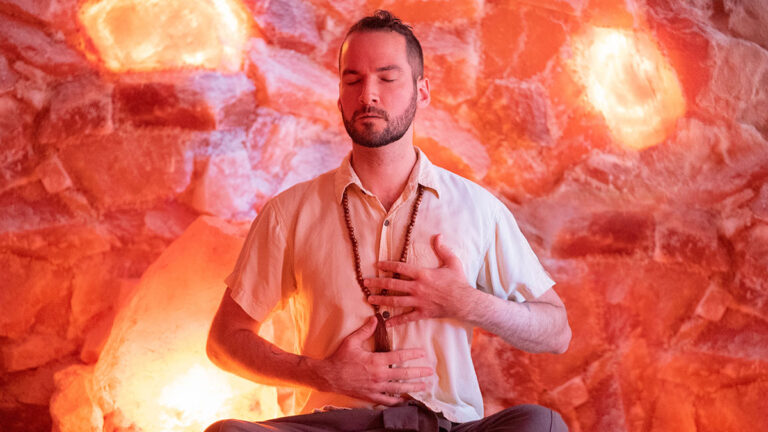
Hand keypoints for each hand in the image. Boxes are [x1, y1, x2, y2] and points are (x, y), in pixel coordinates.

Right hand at [312, 316, 433, 405]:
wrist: (329, 377)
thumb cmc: (340, 358)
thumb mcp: (351, 341)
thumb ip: (365, 331)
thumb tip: (375, 319)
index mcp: (376, 361)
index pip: (399, 357)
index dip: (412, 354)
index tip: (423, 353)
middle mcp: (378, 375)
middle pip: (403, 374)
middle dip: (418, 373)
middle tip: (430, 372)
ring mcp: (375, 388)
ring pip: (398, 388)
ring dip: (413, 387)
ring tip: (424, 386)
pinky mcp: (371, 396)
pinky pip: (387, 401)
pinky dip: (398, 401)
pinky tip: (406, 401)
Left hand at [365, 234, 474, 326]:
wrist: (465, 302)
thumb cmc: (458, 282)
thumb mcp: (452, 262)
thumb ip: (442, 249)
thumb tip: (438, 235)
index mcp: (422, 274)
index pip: (400, 268)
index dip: (388, 265)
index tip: (378, 265)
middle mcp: (417, 288)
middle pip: (393, 285)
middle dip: (377, 283)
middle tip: (365, 283)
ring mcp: (419, 302)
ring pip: (395, 301)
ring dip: (381, 300)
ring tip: (369, 299)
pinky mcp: (422, 313)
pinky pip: (407, 318)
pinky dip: (396, 321)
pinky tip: (386, 323)